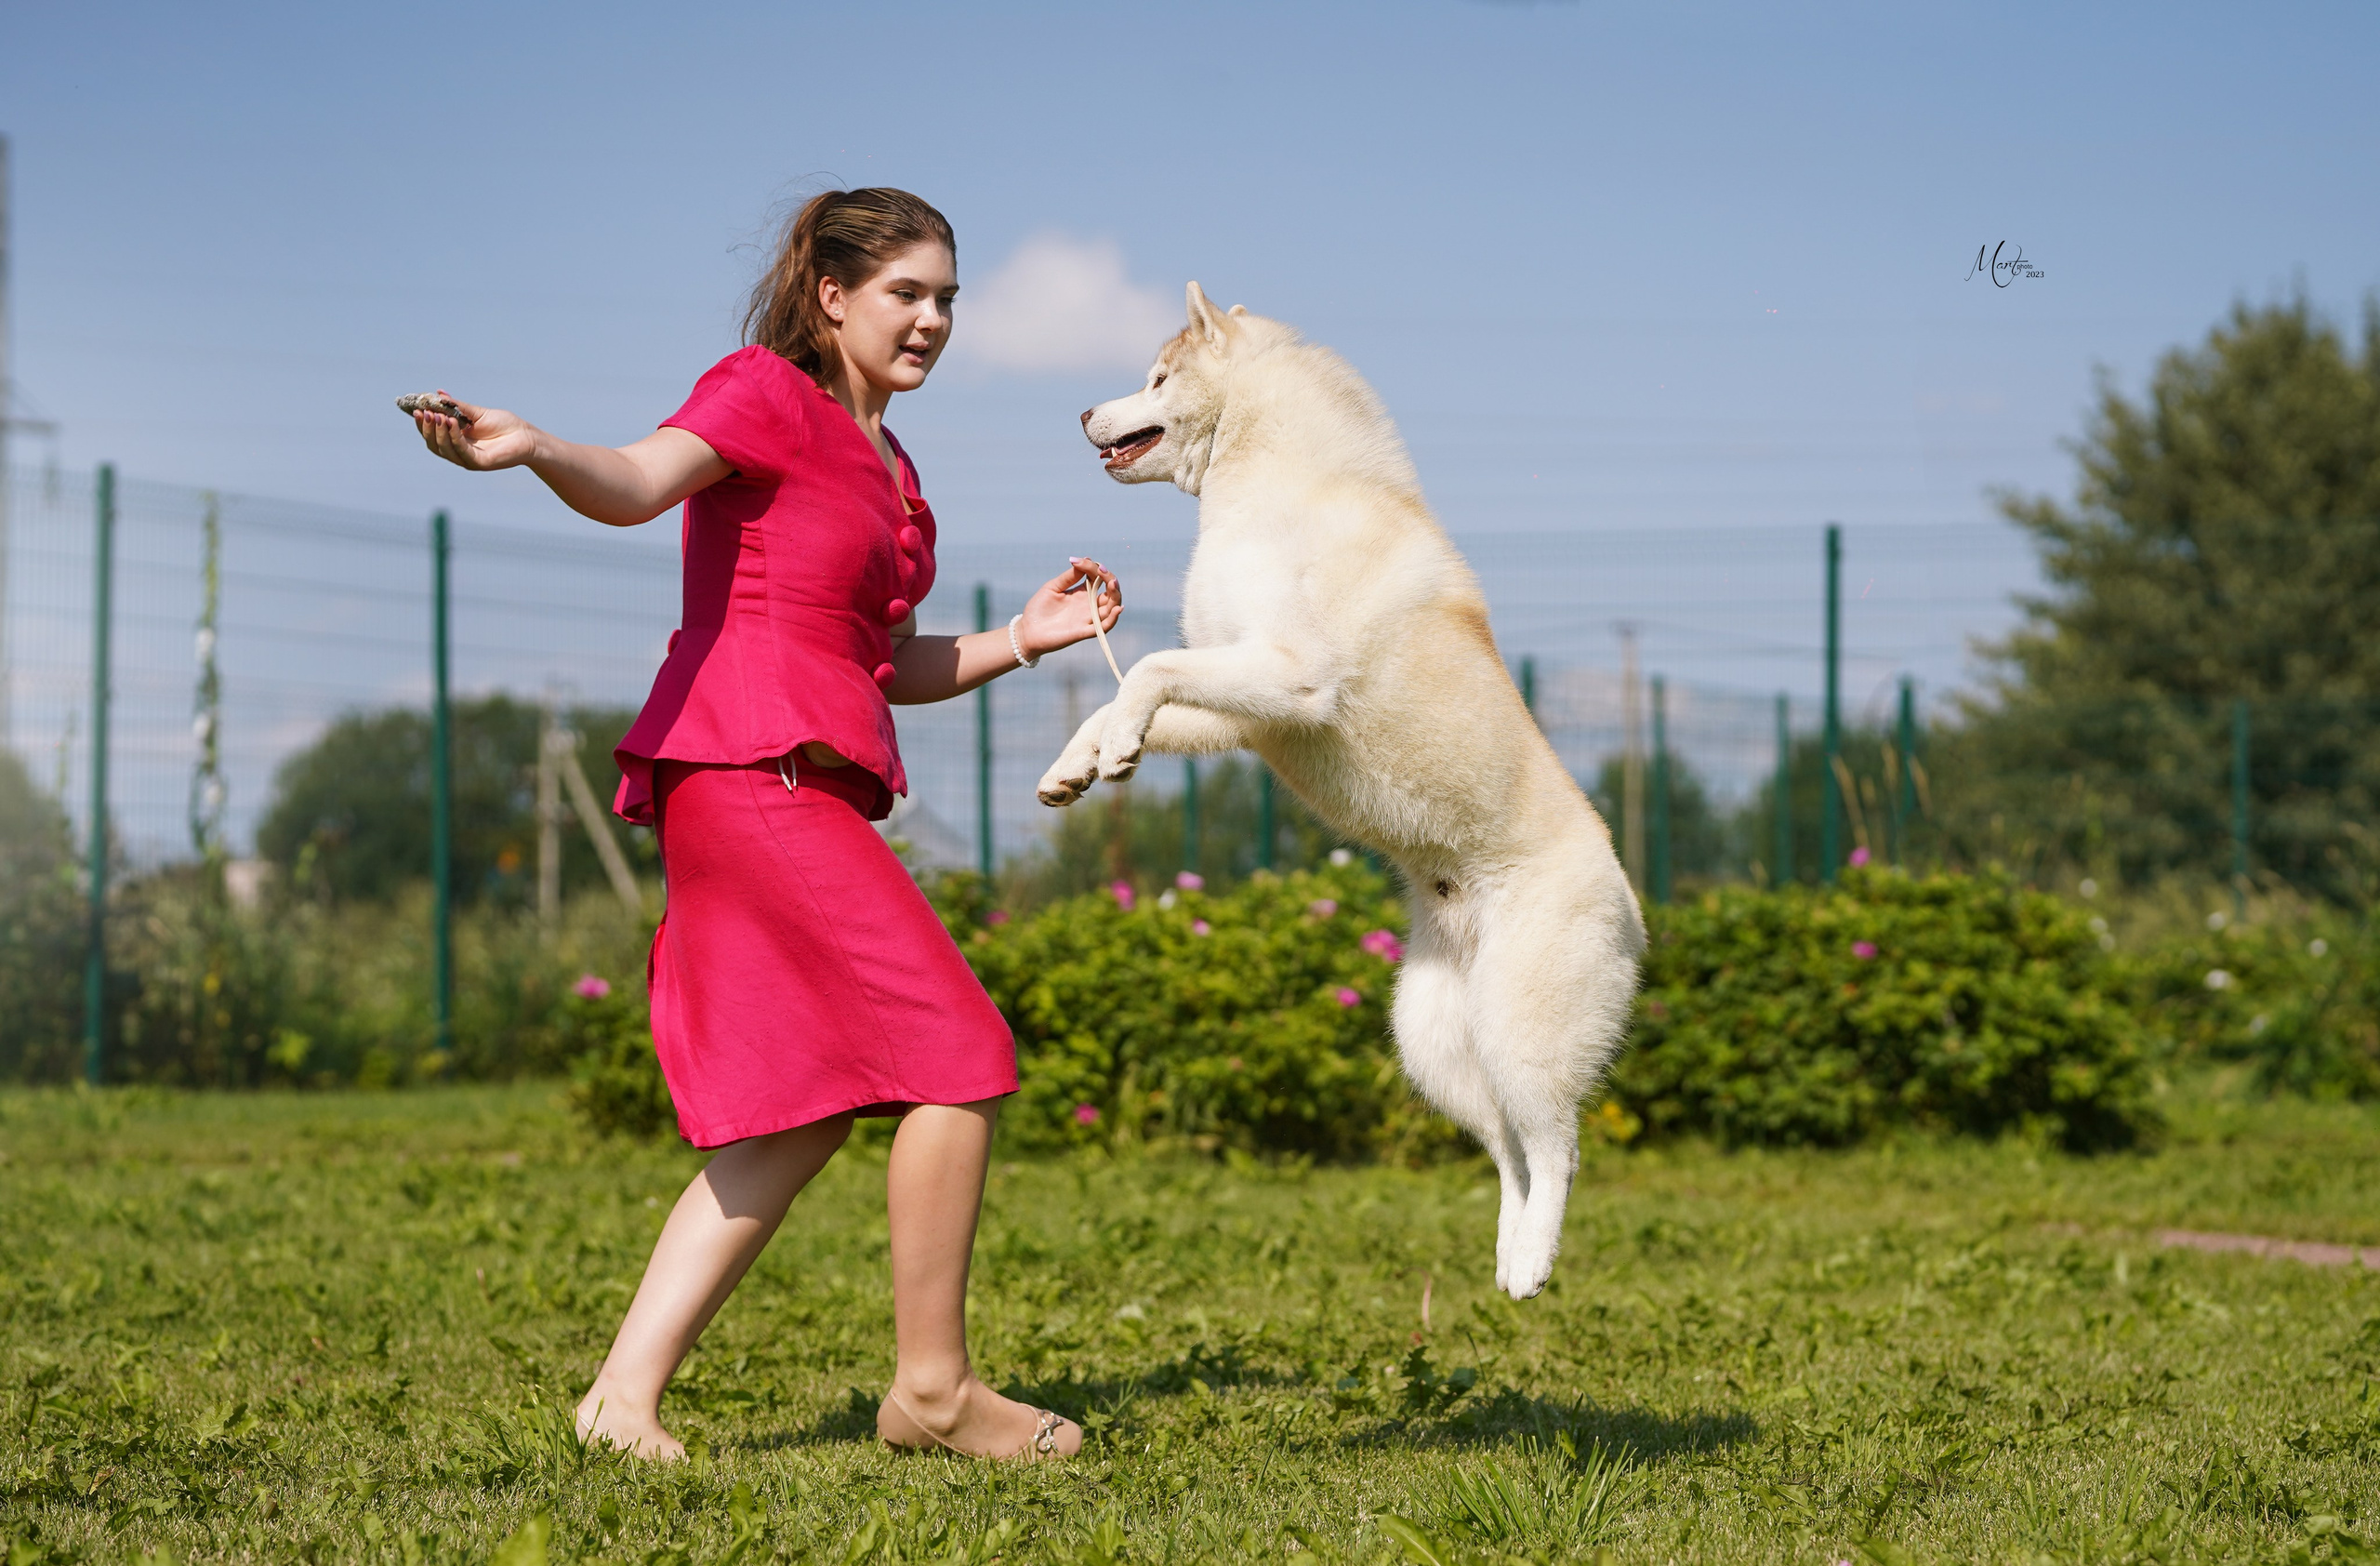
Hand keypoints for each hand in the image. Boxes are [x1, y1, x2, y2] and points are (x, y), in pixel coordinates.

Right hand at [411, 389, 538, 471]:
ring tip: (438, 416)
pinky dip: (455, 436)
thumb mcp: (476, 413)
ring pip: (445, 449)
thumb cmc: (504, 425)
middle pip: (434, 444)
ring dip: (438, 432)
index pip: (432, 436)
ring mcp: (468, 459)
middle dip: (427, 428)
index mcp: (456, 441)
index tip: (417, 409)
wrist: (527, 436)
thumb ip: (457, 406)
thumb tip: (438, 394)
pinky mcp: (479, 463)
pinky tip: (452, 423)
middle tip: (425, 412)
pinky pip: (461, 451)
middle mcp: (459, 452)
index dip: (422, 424)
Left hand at [1014, 559, 1121, 659]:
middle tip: (1101, 570)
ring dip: (1116, 595)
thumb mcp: (1052, 587)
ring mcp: (1087, 618)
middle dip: (1110, 579)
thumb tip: (1085, 559)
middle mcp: (1088, 605)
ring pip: (1112, 607)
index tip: (1078, 561)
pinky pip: (1103, 627)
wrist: (1027, 631)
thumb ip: (1068, 577)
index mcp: (1081, 594)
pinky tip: (1118, 609)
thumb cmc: (1038, 610)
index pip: (1097, 578)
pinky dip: (1113, 618)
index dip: (1093, 568)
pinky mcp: (1084, 631)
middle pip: (1110, 592)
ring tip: (1112, 584)